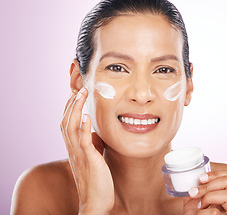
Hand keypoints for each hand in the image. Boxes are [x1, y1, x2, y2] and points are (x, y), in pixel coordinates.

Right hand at [60, 87, 113, 214]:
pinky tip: (86, 116)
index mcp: (74, 148)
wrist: (96, 202)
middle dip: (72, 104)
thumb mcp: (93, 157)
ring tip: (81, 95)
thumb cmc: (97, 180)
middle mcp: (73, 149)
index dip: (70, 108)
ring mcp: (79, 154)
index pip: (68, 123)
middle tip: (79, 89)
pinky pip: (83, 141)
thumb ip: (91, 143)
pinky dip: (83, 127)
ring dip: (76, 109)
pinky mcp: (89, 160)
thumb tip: (94, 131)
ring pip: (71, 127)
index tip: (76, 94)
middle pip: (66, 122)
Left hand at [183, 170, 226, 214]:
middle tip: (195, 193)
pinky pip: (215, 212)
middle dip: (208, 184)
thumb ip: (195, 189)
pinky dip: (203, 212)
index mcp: (226, 195)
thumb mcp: (194, 200)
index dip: (216, 173)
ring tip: (201, 206)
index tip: (200, 178)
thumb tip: (189, 177)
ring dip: (208, 197)